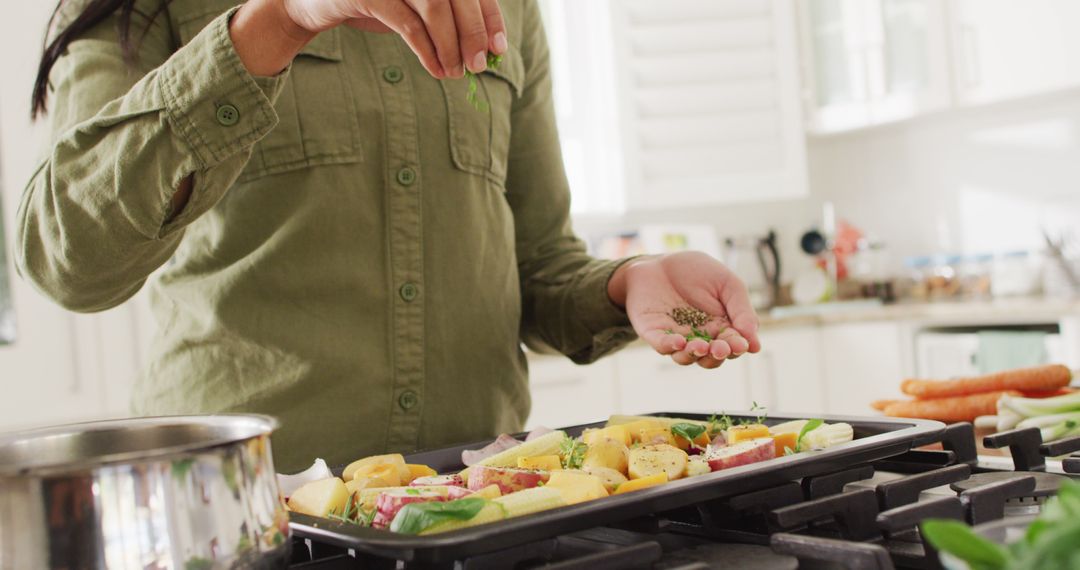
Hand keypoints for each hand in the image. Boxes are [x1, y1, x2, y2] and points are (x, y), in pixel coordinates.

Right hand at [283, 0, 506, 76]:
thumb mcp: (416, 8)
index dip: (489, 17)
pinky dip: (427, 50)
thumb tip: (486, 48)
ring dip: (451, 45)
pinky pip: (408, 23)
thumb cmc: (374, 3)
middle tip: (479, 66)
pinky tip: (436, 69)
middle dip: (473, 33)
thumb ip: (448, 19)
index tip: (499, 48)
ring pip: (436, 6)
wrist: (312, 2)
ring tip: (455, 73)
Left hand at [608, 252, 760, 368]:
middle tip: (720, 348)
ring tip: (700, 346)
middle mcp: (700, 337)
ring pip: (686, 357)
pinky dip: (669, 346)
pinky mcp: (654, 332)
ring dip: (694, 355)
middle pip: (711, 358)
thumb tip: (755, 345)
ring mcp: (676, 337)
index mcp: (721, 327)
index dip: (737, 347)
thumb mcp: (727, 284)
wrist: (661, 261)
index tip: (741, 345)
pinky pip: (662, 345)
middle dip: (717, 355)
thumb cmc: (697, 271)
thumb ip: (742, 311)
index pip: (732, 345)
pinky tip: (678, 342)